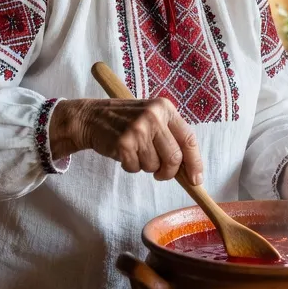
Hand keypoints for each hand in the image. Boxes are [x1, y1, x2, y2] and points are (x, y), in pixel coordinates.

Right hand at [51, 98, 203, 183]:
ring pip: (154, 166)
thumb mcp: (152, 118)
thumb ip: (171, 137)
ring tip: (135, 152)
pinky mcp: (123, 143)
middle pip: (174, 158)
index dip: (195, 163)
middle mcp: (153, 116)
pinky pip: (135, 168)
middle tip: (161, 174)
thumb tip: (190, 170)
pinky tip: (124, 153)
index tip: (196, 180)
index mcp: (165, 108)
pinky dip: (130, 167)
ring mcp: (138, 129)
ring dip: (145, 166)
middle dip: (169, 172)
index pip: (188, 139)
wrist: (91, 117)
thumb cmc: (126, 121)